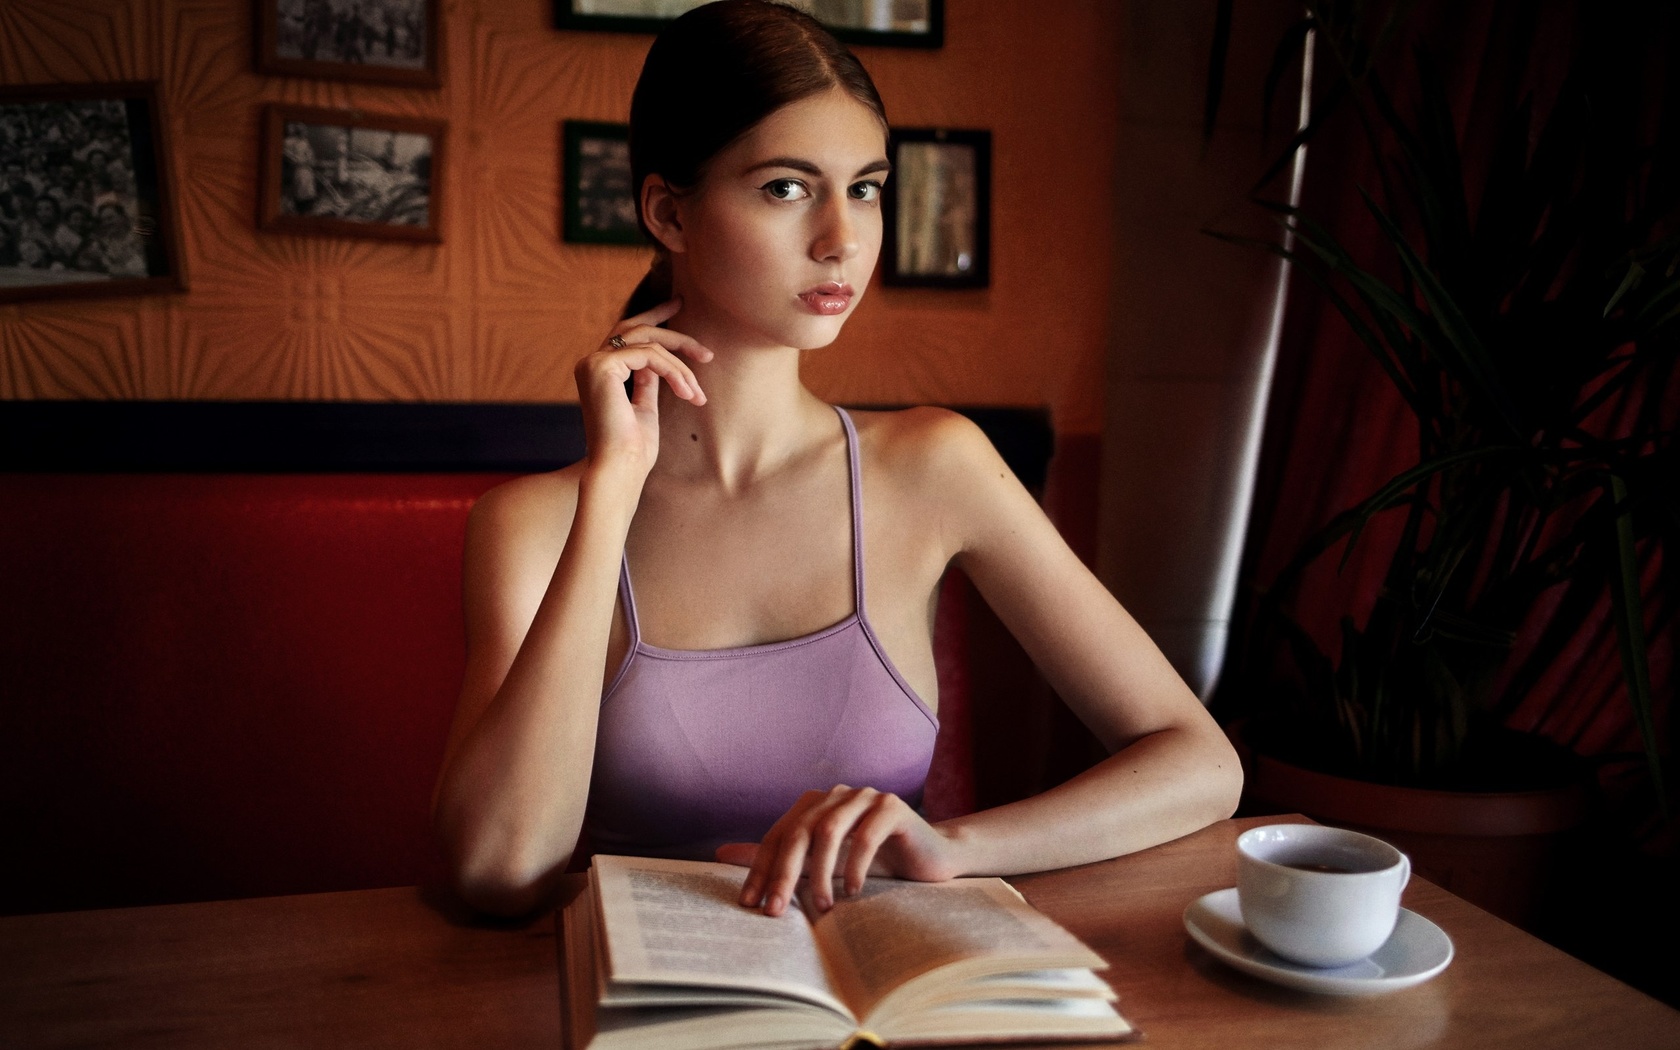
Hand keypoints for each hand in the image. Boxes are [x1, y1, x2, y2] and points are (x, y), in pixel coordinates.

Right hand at [574, 297, 711, 478]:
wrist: (620, 469)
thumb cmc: (633, 450)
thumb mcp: (645, 408)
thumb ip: (648, 382)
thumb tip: (660, 364)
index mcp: (599, 372)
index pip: (627, 335)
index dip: (654, 318)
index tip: (679, 306)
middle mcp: (591, 363)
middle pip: (636, 329)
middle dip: (671, 327)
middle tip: (703, 344)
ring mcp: (594, 363)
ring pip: (649, 343)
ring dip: (681, 364)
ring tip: (697, 391)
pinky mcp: (602, 367)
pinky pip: (649, 356)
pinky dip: (674, 371)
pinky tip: (687, 392)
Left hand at [716, 786, 963, 916]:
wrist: (929, 856)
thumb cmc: (871, 861)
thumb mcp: (820, 862)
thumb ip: (777, 856)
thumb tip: (722, 855)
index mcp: (814, 804)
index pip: (778, 835)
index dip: (760, 869)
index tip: (749, 904)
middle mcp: (836, 794)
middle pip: (800, 832)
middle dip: (783, 874)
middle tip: (774, 911)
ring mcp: (865, 797)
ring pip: (830, 831)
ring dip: (820, 873)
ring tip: (820, 907)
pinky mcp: (892, 807)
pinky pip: (867, 835)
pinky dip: (855, 865)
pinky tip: (852, 891)